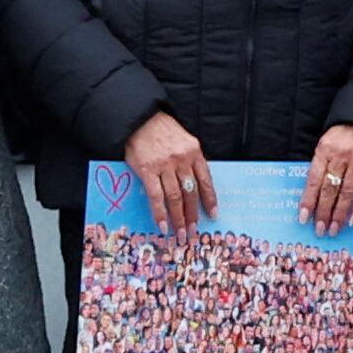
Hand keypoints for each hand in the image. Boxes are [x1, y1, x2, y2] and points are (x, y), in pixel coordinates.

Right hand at [122, 111, 215, 234]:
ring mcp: (164, 166)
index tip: (213, 215)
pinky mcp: (147, 170)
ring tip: (180, 233)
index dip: (210, 199)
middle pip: (190, 193)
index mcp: (194, 152)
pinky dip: (159, 212)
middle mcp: (182, 160)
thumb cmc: (160, 130)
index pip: (205, 180)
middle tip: (193, 232)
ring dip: (178, 218)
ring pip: (175, 197)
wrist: (139, 119)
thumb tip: (192, 185)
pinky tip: (162, 224)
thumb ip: (188, 161)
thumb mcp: (183, 141)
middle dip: (193, 215)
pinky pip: (155, 196)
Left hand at [303, 122, 352, 232]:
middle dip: (323, 212)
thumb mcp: (327, 143)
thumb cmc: (345, 133)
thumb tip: (312, 194)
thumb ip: (321, 164)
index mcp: (324, 150)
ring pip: (347, 193)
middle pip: (329, 190)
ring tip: (333, 229)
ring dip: (339, 214)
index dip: (308, 201)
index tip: (303, 218)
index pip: (313, 180)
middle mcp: (341, 156)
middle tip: (319, 230)